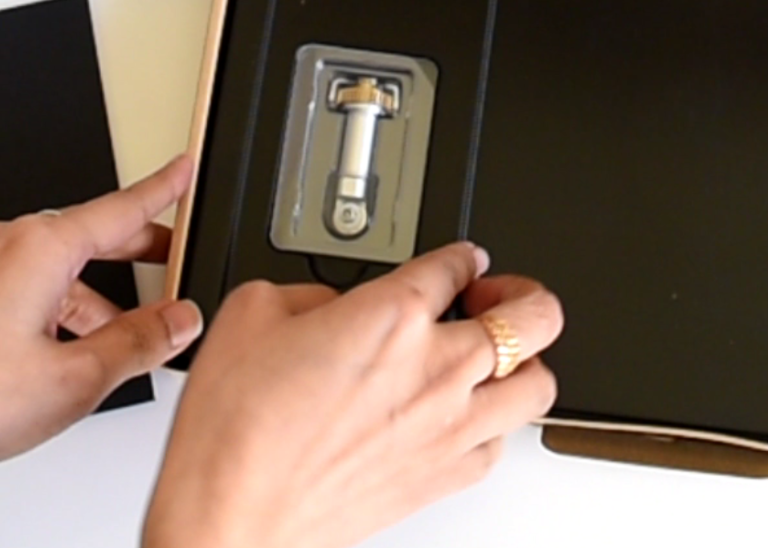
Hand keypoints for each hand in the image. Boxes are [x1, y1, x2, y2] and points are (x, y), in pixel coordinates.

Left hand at [0, 158, 201, 547]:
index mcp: (38, 249)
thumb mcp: (72, 381)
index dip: (161, 190)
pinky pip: (19, 283)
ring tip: (119, 344)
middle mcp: (1, 242)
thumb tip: (178, 321)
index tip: (183, 169)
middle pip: (87, 235)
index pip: (120, 208)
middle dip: (134, 252)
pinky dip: (52, 306)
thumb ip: (138, 344)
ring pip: (52, 268)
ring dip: (91, 297)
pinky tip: (62, 352)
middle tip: (173, 261)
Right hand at [143, 243, 563, 547]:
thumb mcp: (252, 311)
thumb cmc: (236, 428)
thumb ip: (310, 292)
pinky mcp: (444, 478)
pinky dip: (494, 424)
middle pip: (536, 318)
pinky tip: (466, 416)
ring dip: (526, 362)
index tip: (460, 262)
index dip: (461, 256)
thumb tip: (333, 304)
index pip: (457, 264)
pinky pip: (502, 444)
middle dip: (526, 297)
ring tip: (500, 357)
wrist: (228, 510)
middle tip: (498, 297)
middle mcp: (437, 368)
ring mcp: (449, 428)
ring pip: (540, 385)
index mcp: (393, 314)